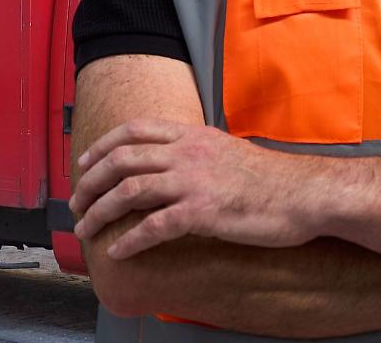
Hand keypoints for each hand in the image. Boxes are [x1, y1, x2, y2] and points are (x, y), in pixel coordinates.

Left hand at [69, 119, 323, 259]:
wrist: (304, 194)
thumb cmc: (268, 178)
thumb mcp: (224, 149)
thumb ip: (193, 150)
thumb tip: (167, 159)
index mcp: (191, 135)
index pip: (133, 130)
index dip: (102, 146)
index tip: (84, 162)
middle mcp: (186, 152)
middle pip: (122, 159)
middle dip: (90, 181)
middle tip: (76, 202)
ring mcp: (193, 180)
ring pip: (130, 190)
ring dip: (100, 210)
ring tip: (85, 227)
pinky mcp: (202, 211)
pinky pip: (154, 225)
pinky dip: (130, 238)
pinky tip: (118, 250)